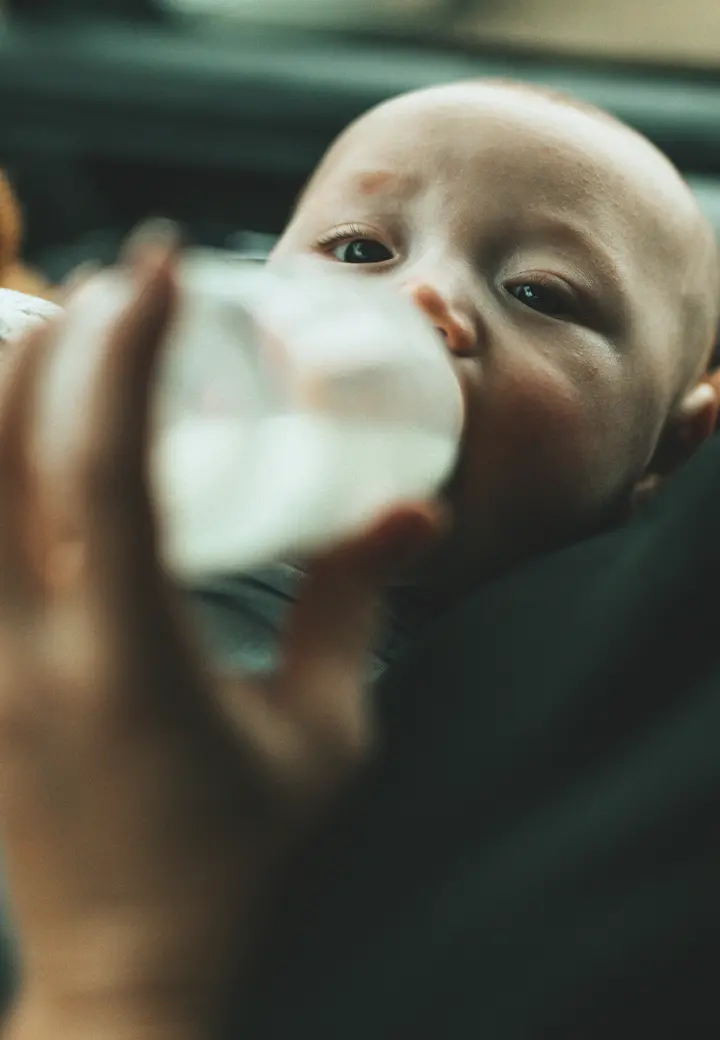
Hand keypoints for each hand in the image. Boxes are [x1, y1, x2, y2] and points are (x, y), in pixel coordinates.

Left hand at [0, 244, 440, 1037]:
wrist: (135, 974)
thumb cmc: (245, 859)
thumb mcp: (324, 733)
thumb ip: (355, 606)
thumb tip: (412, 508)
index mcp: (129, 662)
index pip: (104, 470)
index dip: (127, 350)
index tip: (159, 266)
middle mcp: (26, 657)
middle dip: (48, 341)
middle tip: (110, 287)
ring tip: (52, 341)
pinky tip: (14, 446)